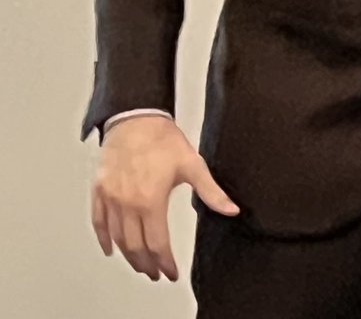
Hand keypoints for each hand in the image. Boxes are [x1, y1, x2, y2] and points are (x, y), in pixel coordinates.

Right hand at [91, 115, 238, 281]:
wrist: (136, 117)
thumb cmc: (163, 138)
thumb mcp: (193, 164)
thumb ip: (211, 192)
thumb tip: (231, 209)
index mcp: (150, 200)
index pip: (157, 243)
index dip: (165, 262)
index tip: (171, 272)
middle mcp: (127, 204)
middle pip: (135, 247)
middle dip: (147, 264)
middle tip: (156, 272)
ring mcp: (111, 199)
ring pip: (117, 238)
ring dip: (128, 256)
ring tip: (140, 264)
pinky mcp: (100, 191)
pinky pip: (98, 222)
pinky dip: (104, 239)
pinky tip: (112, 248)